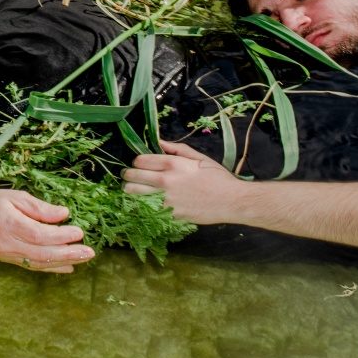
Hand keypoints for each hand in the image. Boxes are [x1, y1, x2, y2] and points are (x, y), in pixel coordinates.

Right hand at [0, 190, 94, 273]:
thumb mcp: (19, 197)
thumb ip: (41, 208)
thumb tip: (64, 214)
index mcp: (7, 223)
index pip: (38, 234)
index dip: (60, 236)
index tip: (78, 232)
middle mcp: (6, 244)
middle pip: (41, 252)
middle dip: (67, 253)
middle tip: (89, 252)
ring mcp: (7, 255)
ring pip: (39, 263)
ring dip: (63, 262)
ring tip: (83, 258)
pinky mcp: (10, 261)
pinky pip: (33, 266)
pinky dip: (52, 268)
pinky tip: (68, 267)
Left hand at [122, 140, 244, 224]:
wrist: (231, 201)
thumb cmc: (217, 177)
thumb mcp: (199, 157)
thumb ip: (177, 149)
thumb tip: (160, 142)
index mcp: (173, 164)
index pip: (141, 160)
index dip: (136, 161)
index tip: (137, 163)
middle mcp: (166, 181)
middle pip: (134, 177)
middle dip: (128, 175)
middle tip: (126, 176)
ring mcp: (167, 200)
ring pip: (136, 195)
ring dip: (130, 191)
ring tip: (129, 190)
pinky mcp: (170, 215)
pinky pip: (151, 209)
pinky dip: (146, 206)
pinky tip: (146, 203)